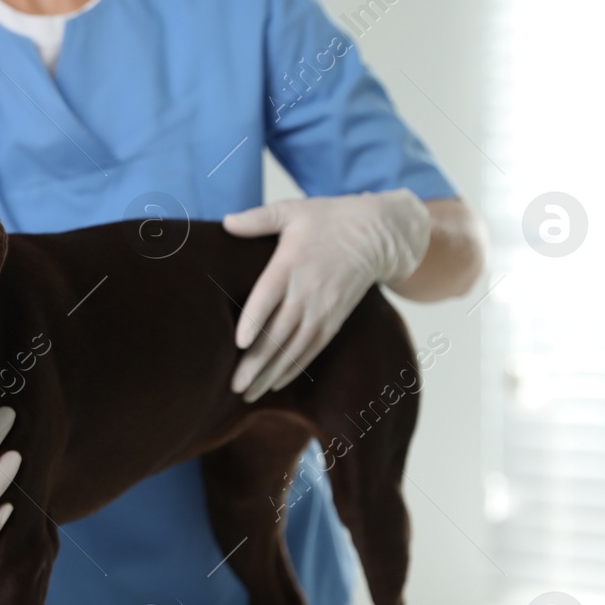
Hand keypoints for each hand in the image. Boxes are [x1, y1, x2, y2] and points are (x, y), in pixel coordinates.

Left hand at [224, 189, 430, 401]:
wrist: (378, 234)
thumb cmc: (329, 219)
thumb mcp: (294, 210)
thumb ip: (259, 218)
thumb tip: (226, 222)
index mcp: (292, 264)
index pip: (270, 296)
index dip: (255, 320)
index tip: (239, 342)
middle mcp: (307, 291)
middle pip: (279, 331)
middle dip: (256, 362)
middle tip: (234, 386)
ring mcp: (323, 309)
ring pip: (294, 348)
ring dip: (271, 373)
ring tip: (248, 394)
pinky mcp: (335, 319)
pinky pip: (312, 349)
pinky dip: (294, 368)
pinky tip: (275, 384)